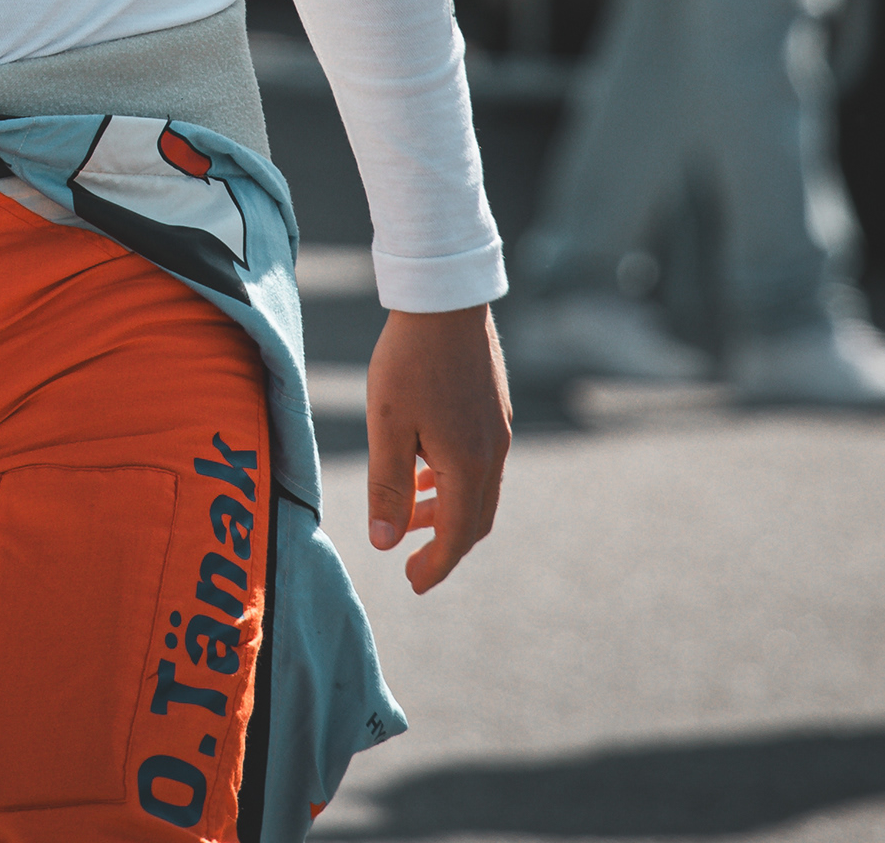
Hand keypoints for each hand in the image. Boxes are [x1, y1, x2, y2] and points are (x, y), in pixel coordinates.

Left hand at [365, 303, 508, 593]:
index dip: (435, 566)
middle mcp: (492, 454)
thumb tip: (386, 543)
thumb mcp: (386, 426)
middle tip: (413, 564)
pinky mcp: (493, 410)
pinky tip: (425, 470)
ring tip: (411, 517)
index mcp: (467, 466)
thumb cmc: (408, 361)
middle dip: (444, 547)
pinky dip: (454, 482)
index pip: (456, 536)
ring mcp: (497, 431)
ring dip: (447, 512)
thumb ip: (387, 487)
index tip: (412, 584)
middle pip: (474, 520)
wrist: (446, 301)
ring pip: (478, 492)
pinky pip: (479, 464)